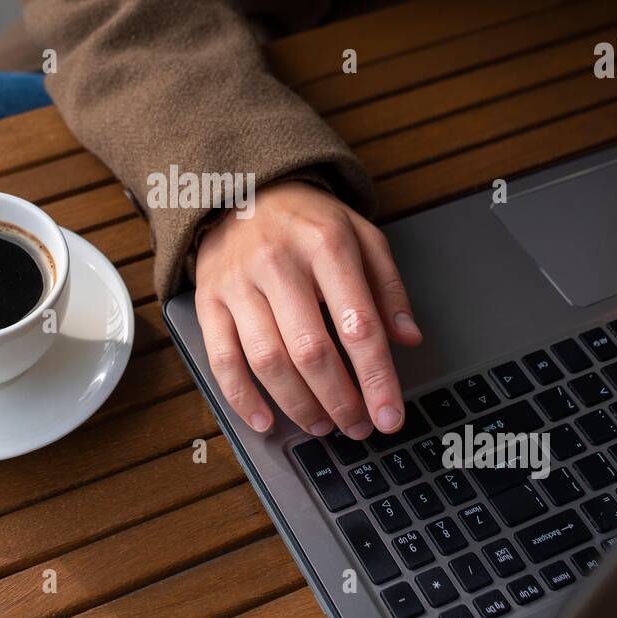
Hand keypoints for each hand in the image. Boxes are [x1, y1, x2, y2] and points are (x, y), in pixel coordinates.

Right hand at [194, 180, 422, 438]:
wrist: (244, 190)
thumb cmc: (308, 221)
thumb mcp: (362, 236)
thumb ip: (388, 287)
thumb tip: (408, 339)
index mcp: (326, 244)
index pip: (358, 325)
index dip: (376, 379)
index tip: (390, 416)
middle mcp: (278, 263)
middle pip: (311, 351)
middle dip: (340, 401)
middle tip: (358, 427)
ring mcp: (238, 283)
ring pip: (267, 361)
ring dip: (298, 406)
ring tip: (322, 425)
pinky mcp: (207, 299)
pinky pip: (222, 360)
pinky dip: (243, 399)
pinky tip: (266, 422)